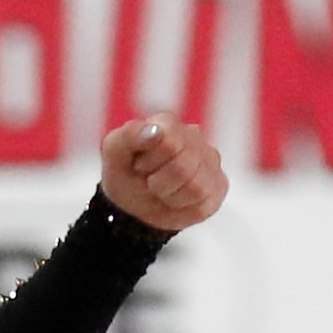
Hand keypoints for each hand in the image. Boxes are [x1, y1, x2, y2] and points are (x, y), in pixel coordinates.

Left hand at [100, 115, 226, 229]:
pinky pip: (204, 205)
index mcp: (169, 123)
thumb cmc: (125, 172)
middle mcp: (195, 137)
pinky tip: (176, 200)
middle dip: (159, 183)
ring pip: (196, 187)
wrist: (132, 205)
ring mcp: (210, 161)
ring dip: (171, 197)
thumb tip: (155, 131)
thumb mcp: (114, 152)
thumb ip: (130, 135)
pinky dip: (184, 209)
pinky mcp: (218, 186)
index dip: (150, 162)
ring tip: (162, 191)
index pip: (170, 144)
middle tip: (151, 181)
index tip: (140, 165)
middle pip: (184, 167)